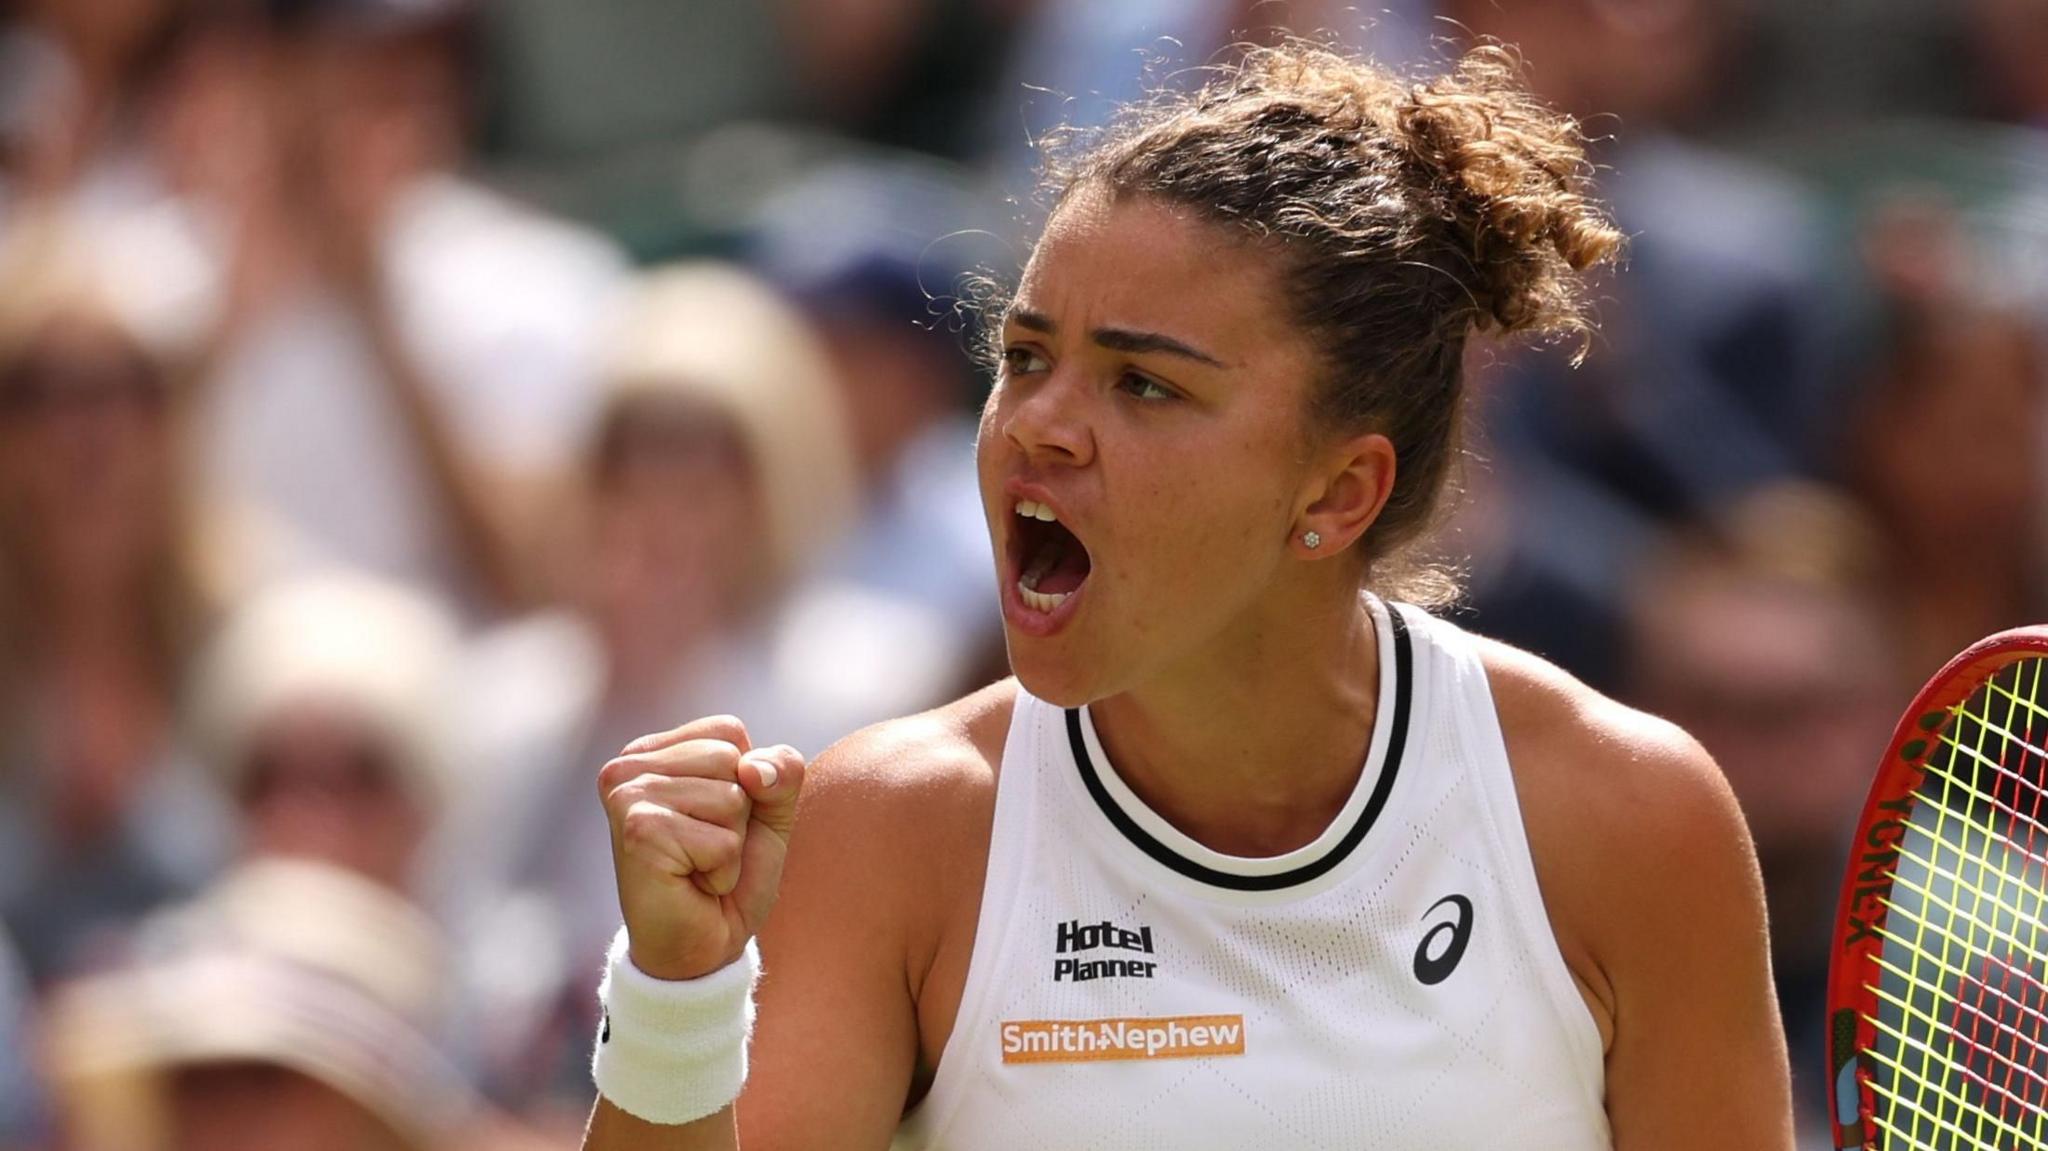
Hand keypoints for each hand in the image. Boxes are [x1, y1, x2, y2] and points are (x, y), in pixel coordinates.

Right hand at [597, 716, 804, 980]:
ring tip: (697, 867)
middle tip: (704, 850)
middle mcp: (627, 767)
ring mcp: (628, 796)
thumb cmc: (728, 875)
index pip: (729, 731)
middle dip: (739, 815)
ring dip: (730, 846)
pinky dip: (722, 871)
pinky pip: (724, 842)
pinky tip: (691, 884)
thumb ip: (781, 771)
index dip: (746, 782)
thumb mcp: (769, 812)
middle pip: (732, 760)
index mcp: (651, 752)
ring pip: (732, 799)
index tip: (713, 821)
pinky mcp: (639, 833)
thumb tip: (754, 769)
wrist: (700, 948)